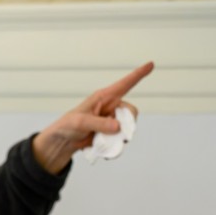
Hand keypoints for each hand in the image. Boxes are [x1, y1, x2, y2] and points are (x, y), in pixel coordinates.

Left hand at [31, 62, 154, 173]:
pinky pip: (121, 139)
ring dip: (120, 138)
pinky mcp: (111, 133)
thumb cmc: (69, 125)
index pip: (125, 84)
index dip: (139, 74)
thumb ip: (99, 124)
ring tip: (103, 142)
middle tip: (117, 133)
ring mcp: (112, 121)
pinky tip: (105, 150)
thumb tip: (118, 127)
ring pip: (128, 128)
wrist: (64, 141)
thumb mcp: (81, 122)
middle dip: (128, 123)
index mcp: (104, 97)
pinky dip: (116, 146)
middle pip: (131, 112)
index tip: (151, 64)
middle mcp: (111, 107)